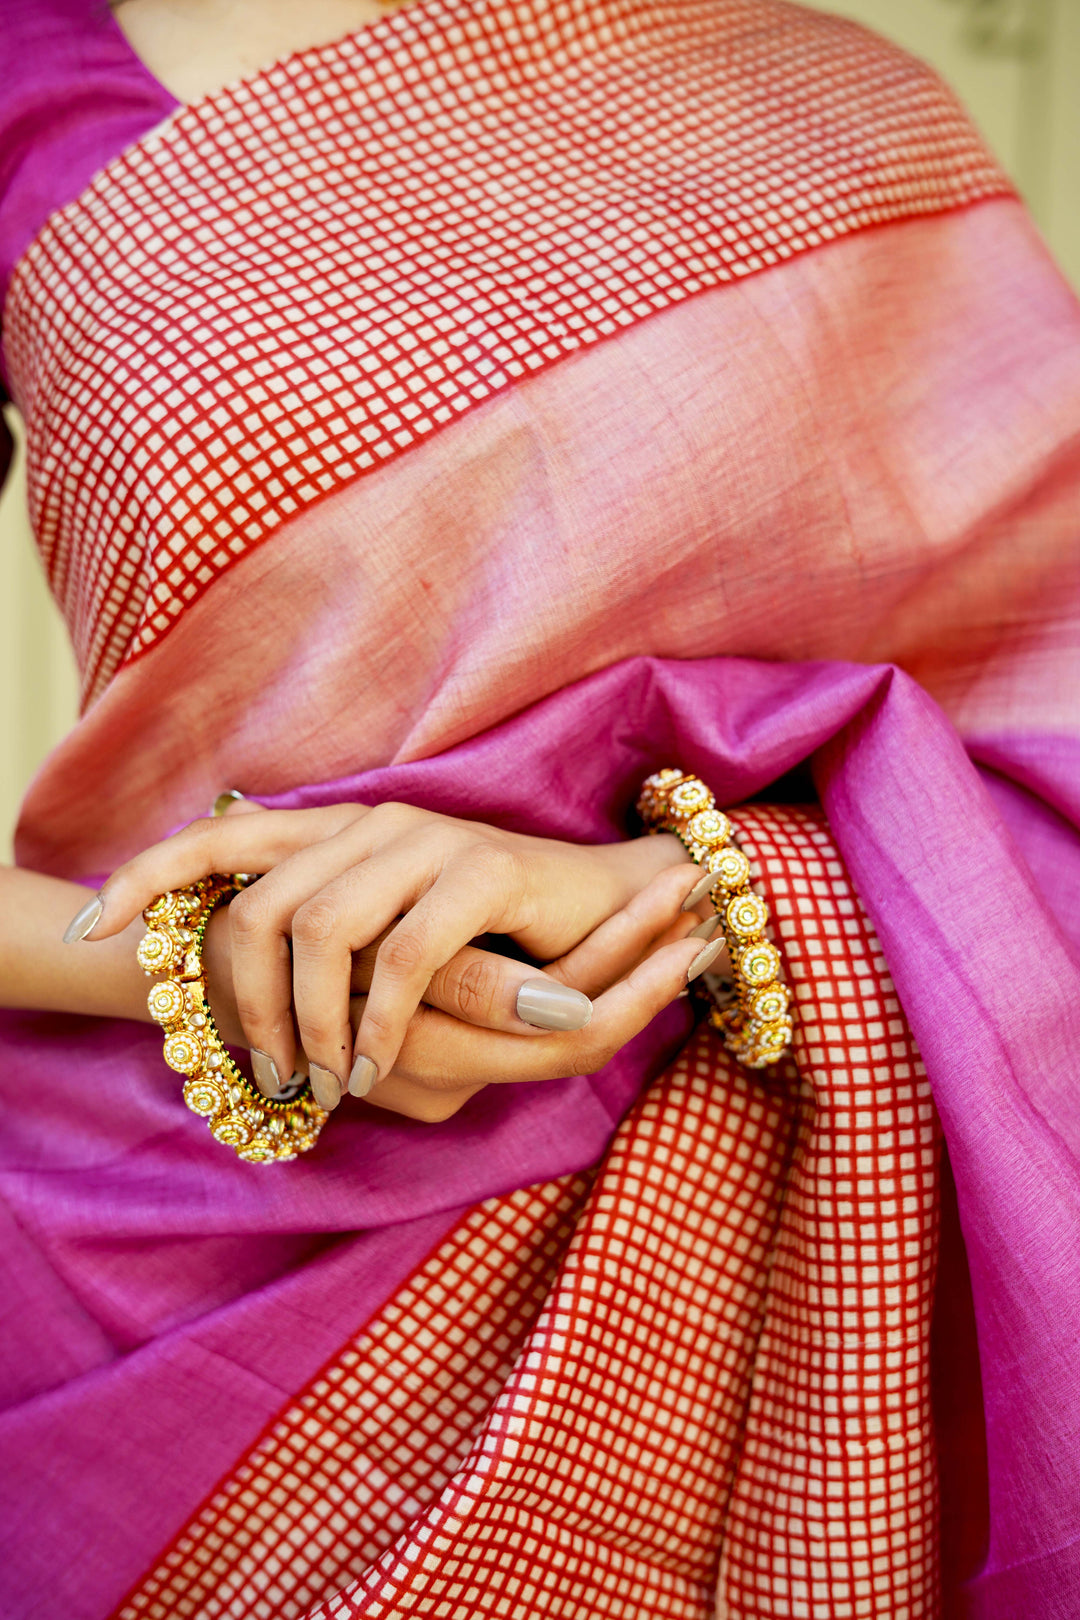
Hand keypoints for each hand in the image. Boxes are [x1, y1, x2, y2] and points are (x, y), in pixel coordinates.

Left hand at [81, 801, 718, 1113]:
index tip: (96, 926)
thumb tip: (240, 1005)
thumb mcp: (389, 944)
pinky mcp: (483, 869)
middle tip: (276, 1076)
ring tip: (328, 1085)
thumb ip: (326, 951)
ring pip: (320, 931)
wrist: (606, 908)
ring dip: (313, 1024)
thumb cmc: (488, 938)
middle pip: (259, 909)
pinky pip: (403, 954)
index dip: (150, 876)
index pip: (220, 839)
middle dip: (251, 1008)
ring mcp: (425, 840)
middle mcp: (370, 824)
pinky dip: (379, 1023)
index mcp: (337, 832)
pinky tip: (378, 1067)